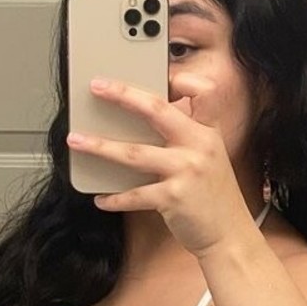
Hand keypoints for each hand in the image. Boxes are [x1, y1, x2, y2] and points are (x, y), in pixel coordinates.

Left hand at [66, 76, 254, 256]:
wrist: (229, 234)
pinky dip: (114, 198)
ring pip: (135, 153)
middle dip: (122, 96)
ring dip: (100, 146)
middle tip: (97, 87)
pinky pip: (135, 194)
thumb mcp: (209, 158)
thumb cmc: (212, 197)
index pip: (200, 91)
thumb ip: (184, 139)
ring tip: (76, 141)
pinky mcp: (174, 197)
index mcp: (207, 131)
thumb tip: (141, 128)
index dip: (178, 79)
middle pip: (156, 111)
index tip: (153, 71)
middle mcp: (199, 145)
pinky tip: (100, 198)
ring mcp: (187, 170)